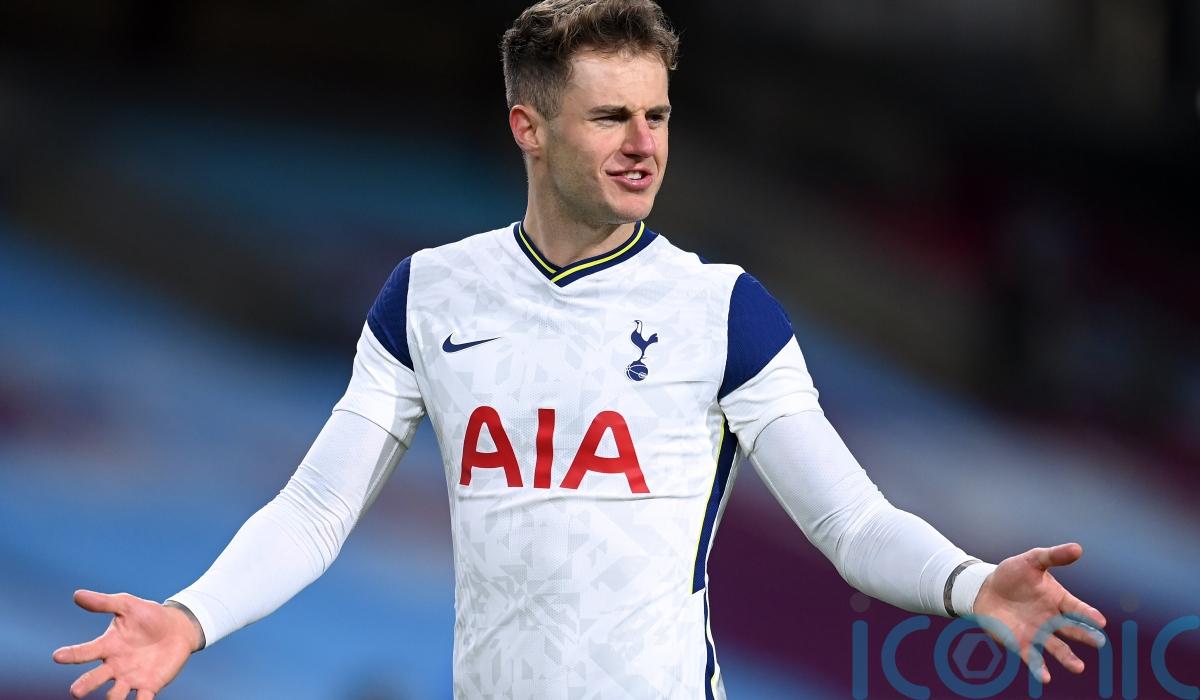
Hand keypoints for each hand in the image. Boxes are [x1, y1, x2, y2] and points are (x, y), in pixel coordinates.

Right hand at [52, 590, 200, 698]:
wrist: (179, 627)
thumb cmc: (149, 616)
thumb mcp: (128, 605)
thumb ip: (104, 603)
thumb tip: (77, 594)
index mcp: (107, 646)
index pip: (85, 652)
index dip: (71, 654)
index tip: (58, 656)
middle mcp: (114, 666)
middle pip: (94, 679)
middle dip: (85, 685)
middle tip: (76, 691)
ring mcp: (130, 678)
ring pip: (115, 695)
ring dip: (112, 698)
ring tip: (111, 698)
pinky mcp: (150, 686)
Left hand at [972, 543, 1107, 684]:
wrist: (985, 589)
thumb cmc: (1012, 574)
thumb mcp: (1031, 561)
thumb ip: (1053, 556)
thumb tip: (1078, 548)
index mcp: (1058, 600)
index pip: (1076, 608)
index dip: (1088, 614)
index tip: (1100, 621)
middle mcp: (1052, 619)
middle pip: (1071, 629)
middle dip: (1085, 636)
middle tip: (1098, 642)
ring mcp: (1038, 632)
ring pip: (1057, 647)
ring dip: (1067, 657)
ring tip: (1078, 667)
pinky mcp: (1021, 643)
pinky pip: (1032, 657)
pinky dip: (1039, 668)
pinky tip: (1045, 677)